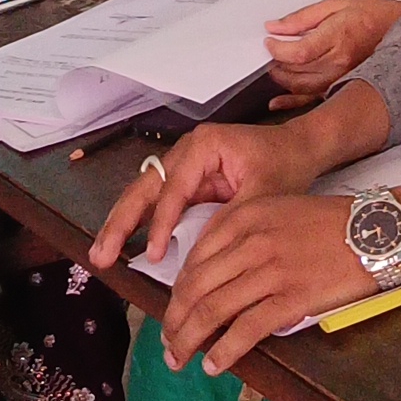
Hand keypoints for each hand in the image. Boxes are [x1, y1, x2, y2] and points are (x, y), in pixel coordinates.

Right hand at [88, 118, 324, 275]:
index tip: (153, 255)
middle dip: (121, 223)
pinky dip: (139, 225)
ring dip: (122, 226)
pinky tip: (122, 248)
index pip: (174, 187)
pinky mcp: (187, 182)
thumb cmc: (286, 164)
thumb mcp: (266, 192)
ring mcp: (183, 165)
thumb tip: (204, 253)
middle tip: (101, 255)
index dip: (160, 223)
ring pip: (144, 195)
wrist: (300, 149)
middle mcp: (186, 150)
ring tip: (100, 256)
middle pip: (145, 187)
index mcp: (204, 145)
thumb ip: (234, 218)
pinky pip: (157, 203)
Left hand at [161, 192, 372, 376]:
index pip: (194, 260)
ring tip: (180, 359)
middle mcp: (251, 242)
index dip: (176, 293)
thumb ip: (245, 236)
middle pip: (195, 288)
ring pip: (212, 310)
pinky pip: (246, 330)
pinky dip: (223, 352)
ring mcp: (271, 271)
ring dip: (189, 340)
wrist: (377, 229)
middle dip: (174, 322)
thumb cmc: (331, 222)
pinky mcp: (292, 298)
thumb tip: (216, 277)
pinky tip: (213, 366)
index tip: (172, 313)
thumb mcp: (278, 211)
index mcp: (244, 217)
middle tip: (168, 344)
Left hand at [263, 0, 398, 101]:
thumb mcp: (335, 4)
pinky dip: (292, 102)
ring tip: (275, 67)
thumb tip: (275, 26)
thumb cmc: (371, 14)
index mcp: (338, 37)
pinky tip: (277, 101)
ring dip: (282, 79)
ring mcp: (342, 77)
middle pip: (298, 69)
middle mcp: (340, 61)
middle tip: (270, 51)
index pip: (299, 52)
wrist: (397, 29)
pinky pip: (313, 99)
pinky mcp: (342, 85)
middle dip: (277, 61)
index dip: (278, 49)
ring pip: (302, 86)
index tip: (269, 41)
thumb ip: (302, 17)